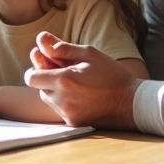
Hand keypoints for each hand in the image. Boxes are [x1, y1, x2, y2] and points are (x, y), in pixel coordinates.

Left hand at [24, 33, 139, 128]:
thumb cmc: (112, 75)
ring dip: (56, 90)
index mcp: (64, 81)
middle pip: (40, 88)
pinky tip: (82, 95)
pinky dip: (66, 102)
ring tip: (77, 83)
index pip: (31, 77)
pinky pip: (60, 110)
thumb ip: (62, 48)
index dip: (37, 68)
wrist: (131, 103)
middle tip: (66, 70)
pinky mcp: (73, 123)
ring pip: (49, 100)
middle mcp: (62, 100)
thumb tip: (41, 39)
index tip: (48, 63)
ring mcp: (67, 114)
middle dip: (48, 78)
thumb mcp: (89, 54)